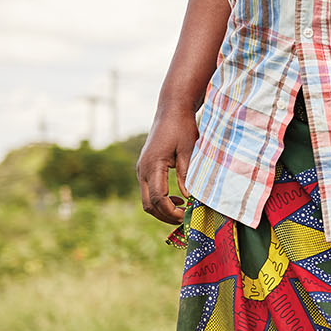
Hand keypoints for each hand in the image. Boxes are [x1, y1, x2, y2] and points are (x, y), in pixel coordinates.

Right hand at [138, 108, 199, 225]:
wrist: (171, 110)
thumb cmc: (182, 128)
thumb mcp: (188, 151)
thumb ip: (186, 176)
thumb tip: (188, 199)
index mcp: (152, 166)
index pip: (157, 198)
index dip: (171, 212)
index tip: (187, 216)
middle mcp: (142, 170)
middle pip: (148, 204)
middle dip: (165, 216)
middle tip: (185, 220)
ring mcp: (142, 169)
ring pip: (147, 199)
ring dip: (163, 209)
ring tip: (183, 211)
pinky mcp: (146, 168)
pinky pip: (149, 190)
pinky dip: (161, 199)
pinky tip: (178, 199)